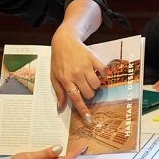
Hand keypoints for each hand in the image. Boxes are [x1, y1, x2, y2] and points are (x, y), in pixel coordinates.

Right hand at [0, 143, 87, 158]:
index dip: (74, 153)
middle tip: (79, 140)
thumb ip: (45, 153)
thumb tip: (59, 148)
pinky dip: (54, 153)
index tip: (83, 146)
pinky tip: (55, 145)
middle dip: (71, 151)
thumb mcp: (29, 157)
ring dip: (63, 151)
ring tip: (70, 140)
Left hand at [50, 0, 104, 120]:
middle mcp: (76, 74)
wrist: (64, 40)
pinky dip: (102, 75)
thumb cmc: (58, 60)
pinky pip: (104, 73)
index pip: (76, 98)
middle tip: (83, 86)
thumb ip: (59, 92)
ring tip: (89, 78)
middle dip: (88, 93)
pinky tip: (96, 72)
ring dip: (95, 85)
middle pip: (89, 93)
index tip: (89, 119)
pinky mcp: (94, 59)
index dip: (83, 110)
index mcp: (65, 79)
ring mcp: (86, 66)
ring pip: (97, 85)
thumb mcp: (54, 76)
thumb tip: (60, 107)